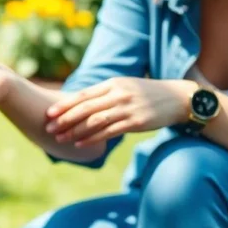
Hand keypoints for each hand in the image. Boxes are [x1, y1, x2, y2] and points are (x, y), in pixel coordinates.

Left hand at [45, 77, 193, 146]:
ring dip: (75, 131)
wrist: (178, 99)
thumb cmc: (145, 94)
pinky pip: (109, 132)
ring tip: (60, 139)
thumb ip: (103, 94)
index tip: (49, 113)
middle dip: (65, 119)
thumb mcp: (124, 87)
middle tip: (49, 128)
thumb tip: (77, 103)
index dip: (64, 105)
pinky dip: (92, 138)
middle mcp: (118, 94)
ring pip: (95, 121)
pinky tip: (80, 144)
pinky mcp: (136, 122)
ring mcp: (128, 108)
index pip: (83, 95)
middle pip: (86, 108)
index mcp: (113, 83)